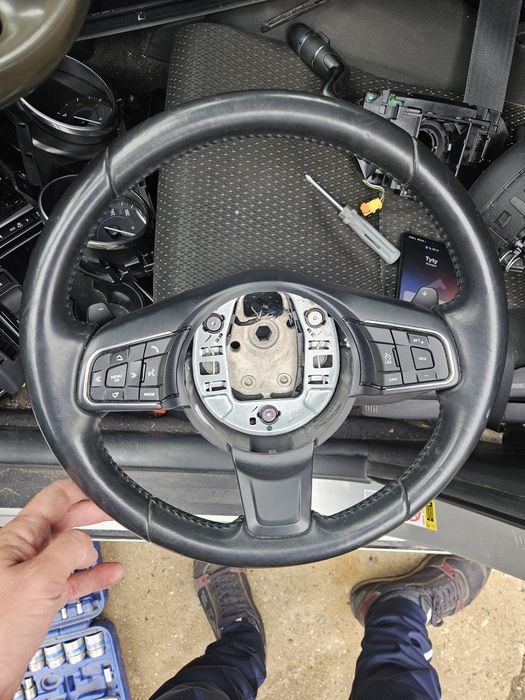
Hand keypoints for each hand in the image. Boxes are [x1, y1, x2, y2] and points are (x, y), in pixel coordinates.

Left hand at [0, 479, 123, 698]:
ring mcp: (26, 579)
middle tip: (110, 508)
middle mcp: (19, 556)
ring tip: (114, 537)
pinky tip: (107, 574)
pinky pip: (68, 581)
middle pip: (60, 524)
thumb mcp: (37, 581)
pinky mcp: (34, 602)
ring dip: (92, 546)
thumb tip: (86, 542)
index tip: (98, 486)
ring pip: (65, 552)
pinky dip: (90, 576)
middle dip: (87, 514)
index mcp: (13, 541)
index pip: (51, 501)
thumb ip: (66, 552)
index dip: (77, 490)